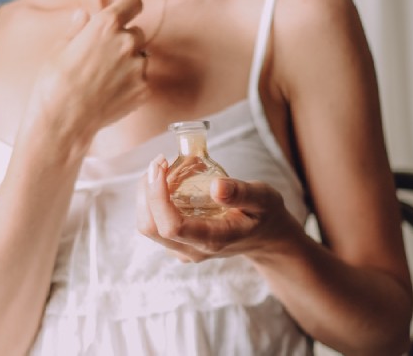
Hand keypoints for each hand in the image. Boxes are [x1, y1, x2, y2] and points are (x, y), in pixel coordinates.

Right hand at [29, 0, 150, 136]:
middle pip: (137, 33)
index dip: (129, 8)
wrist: (63, 120)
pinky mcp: (143, 90)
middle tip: (105, 58)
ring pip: (141, 58)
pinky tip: (111, 94)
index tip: (126, 14)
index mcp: (106, 25)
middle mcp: (127, 42)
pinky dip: (131, 85)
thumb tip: (83, 15)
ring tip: (105, 80)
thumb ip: (77, 29)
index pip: (133, 3)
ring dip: (130, 64)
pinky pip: (142, 81)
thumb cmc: (55, 82)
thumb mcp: (59, 48)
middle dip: (125, 41)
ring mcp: (138, 67)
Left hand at [137, 155, 299, 262]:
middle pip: (150, 226)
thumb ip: (241, 193)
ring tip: (163, 169)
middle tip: (160, 161)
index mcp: (213, 240)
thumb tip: (215, 186)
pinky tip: (167, 183)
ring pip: (147, 225)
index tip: (160, 164)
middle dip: (147, 190)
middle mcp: (193, 250)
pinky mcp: (177, 246)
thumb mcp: (263, 198)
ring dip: (146, 194)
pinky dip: (152, 201)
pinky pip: (153, 224)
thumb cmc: (265, 214)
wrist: (266, 238)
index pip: (171, 226)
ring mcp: (183, 251)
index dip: (157, 196)